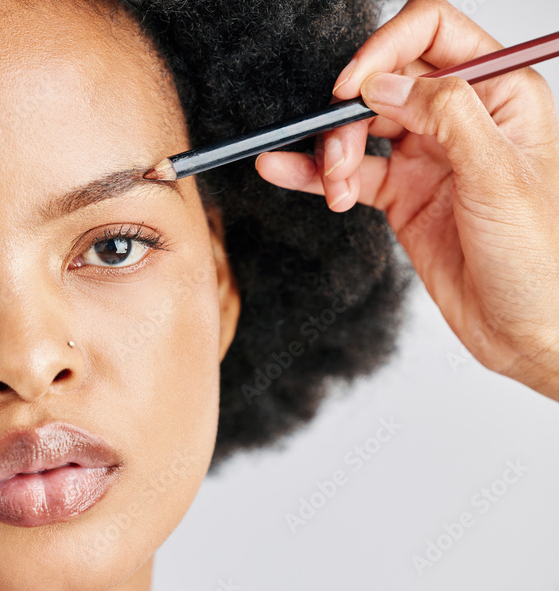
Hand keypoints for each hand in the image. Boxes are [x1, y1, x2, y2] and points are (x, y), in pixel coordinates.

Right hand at [255, 0, 558, 401]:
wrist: (528, 331)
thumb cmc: (540, 259)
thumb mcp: (498, 176)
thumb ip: (445, 114)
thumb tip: (386, 81)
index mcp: (500, 93)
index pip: (433, 31)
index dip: (385, 48)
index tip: (353, 85)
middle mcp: (460, 116)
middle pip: (384, 80)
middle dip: (350, 112)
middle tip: (340, 153)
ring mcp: (427, 155)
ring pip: (358, 127)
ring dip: (331, 152)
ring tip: (336, 190)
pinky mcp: (401, 193)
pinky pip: (348, 172)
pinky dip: (313, 174)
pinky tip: (285, 172)